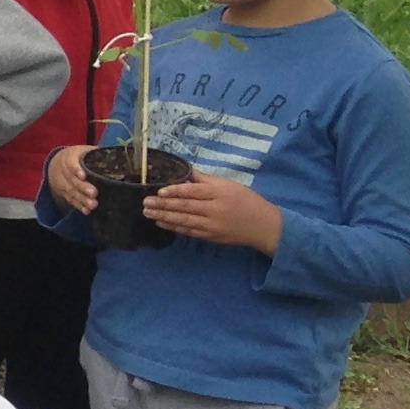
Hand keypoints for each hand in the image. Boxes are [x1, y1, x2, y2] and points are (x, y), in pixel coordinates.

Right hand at [45, 144, 101, 214]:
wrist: (56, 163)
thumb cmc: (78, 157)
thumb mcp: (85, 151)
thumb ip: (97, 155)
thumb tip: (118, 160)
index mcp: (69, 158)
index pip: (71, 163)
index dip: (76, 169)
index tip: (84, 175)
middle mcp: (63, 171)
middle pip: (72, 180)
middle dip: (83, 187)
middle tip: (94, 193)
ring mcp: (62, 183)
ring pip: (71, 192)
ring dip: (82, 199)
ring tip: (93, 205)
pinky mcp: (64, 193)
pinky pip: (71, 200)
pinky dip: (79, 206)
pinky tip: (86, 211)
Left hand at [141, 171, 283, 252]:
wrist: (263, 226)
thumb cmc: (245, 200)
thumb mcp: (228, 184)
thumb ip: (205, 179)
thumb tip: (185, 171)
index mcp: (219, 193)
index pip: (193, 192)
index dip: (175, 191)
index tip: (159, 192)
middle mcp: (214, 210)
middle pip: (185, 207)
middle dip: (163, 205)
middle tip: (145, 203)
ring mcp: (212, 226)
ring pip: (184, 221)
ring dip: (164, 217)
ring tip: (148, 213)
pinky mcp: (211, 237)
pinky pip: (189, 232)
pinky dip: (174, 228)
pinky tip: (162, 223)